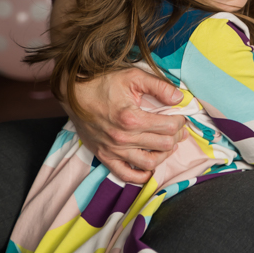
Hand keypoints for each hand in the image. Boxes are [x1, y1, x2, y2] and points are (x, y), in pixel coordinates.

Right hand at [66, 68, 186, 182]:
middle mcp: (122, 138)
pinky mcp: (103, 156)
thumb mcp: (133, 76)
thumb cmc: (103, 82)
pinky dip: (140, 176)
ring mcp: (113, 150)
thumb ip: (159, 86)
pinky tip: (150, 167)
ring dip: (164, 155)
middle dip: (176, 136)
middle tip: (177, 128)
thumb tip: (179, 97)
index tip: (180, 116)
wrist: (73, 93)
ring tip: (168, 144)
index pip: (168, 127)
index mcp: (132, 118)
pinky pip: (125, 175)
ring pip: (149, 163)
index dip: (180, 122)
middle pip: (163, 145)